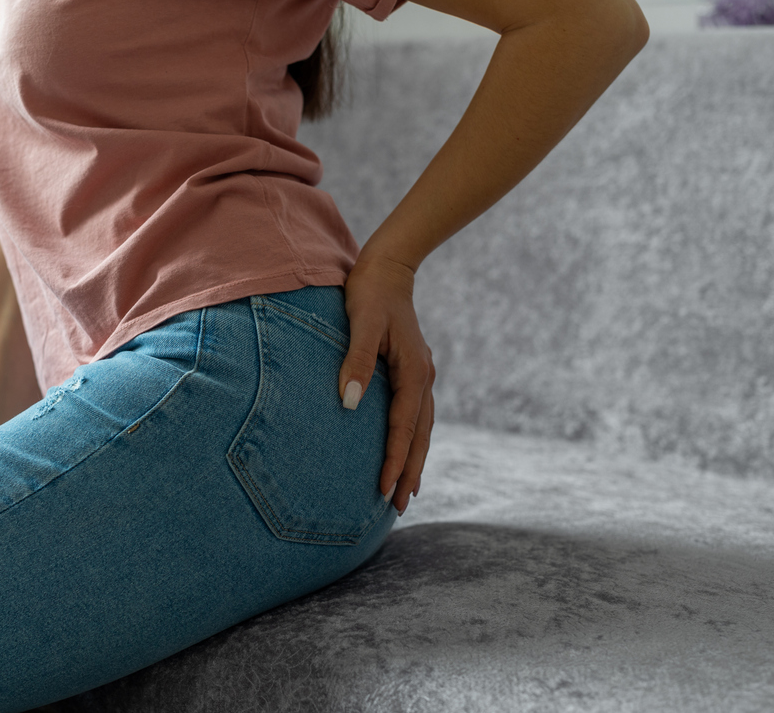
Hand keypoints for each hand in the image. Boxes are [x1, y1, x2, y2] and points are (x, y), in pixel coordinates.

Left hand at [338, 252, 435, 516]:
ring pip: (422, 428)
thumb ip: (356, 362)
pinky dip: (413, 438)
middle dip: (411, 471)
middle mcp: (424, 378)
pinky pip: (417, 415)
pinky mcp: (413, 371)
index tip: (386, 489)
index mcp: (414, 372)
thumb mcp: (361, 324)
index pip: (404, 427)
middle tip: (401, 506)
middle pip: (420, 435)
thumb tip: (349, 404)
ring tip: (407, 491)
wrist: (388, 267)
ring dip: (415, 459)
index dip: (395, 460)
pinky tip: (405, 450)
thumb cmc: (369, 293)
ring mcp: (422, 375)